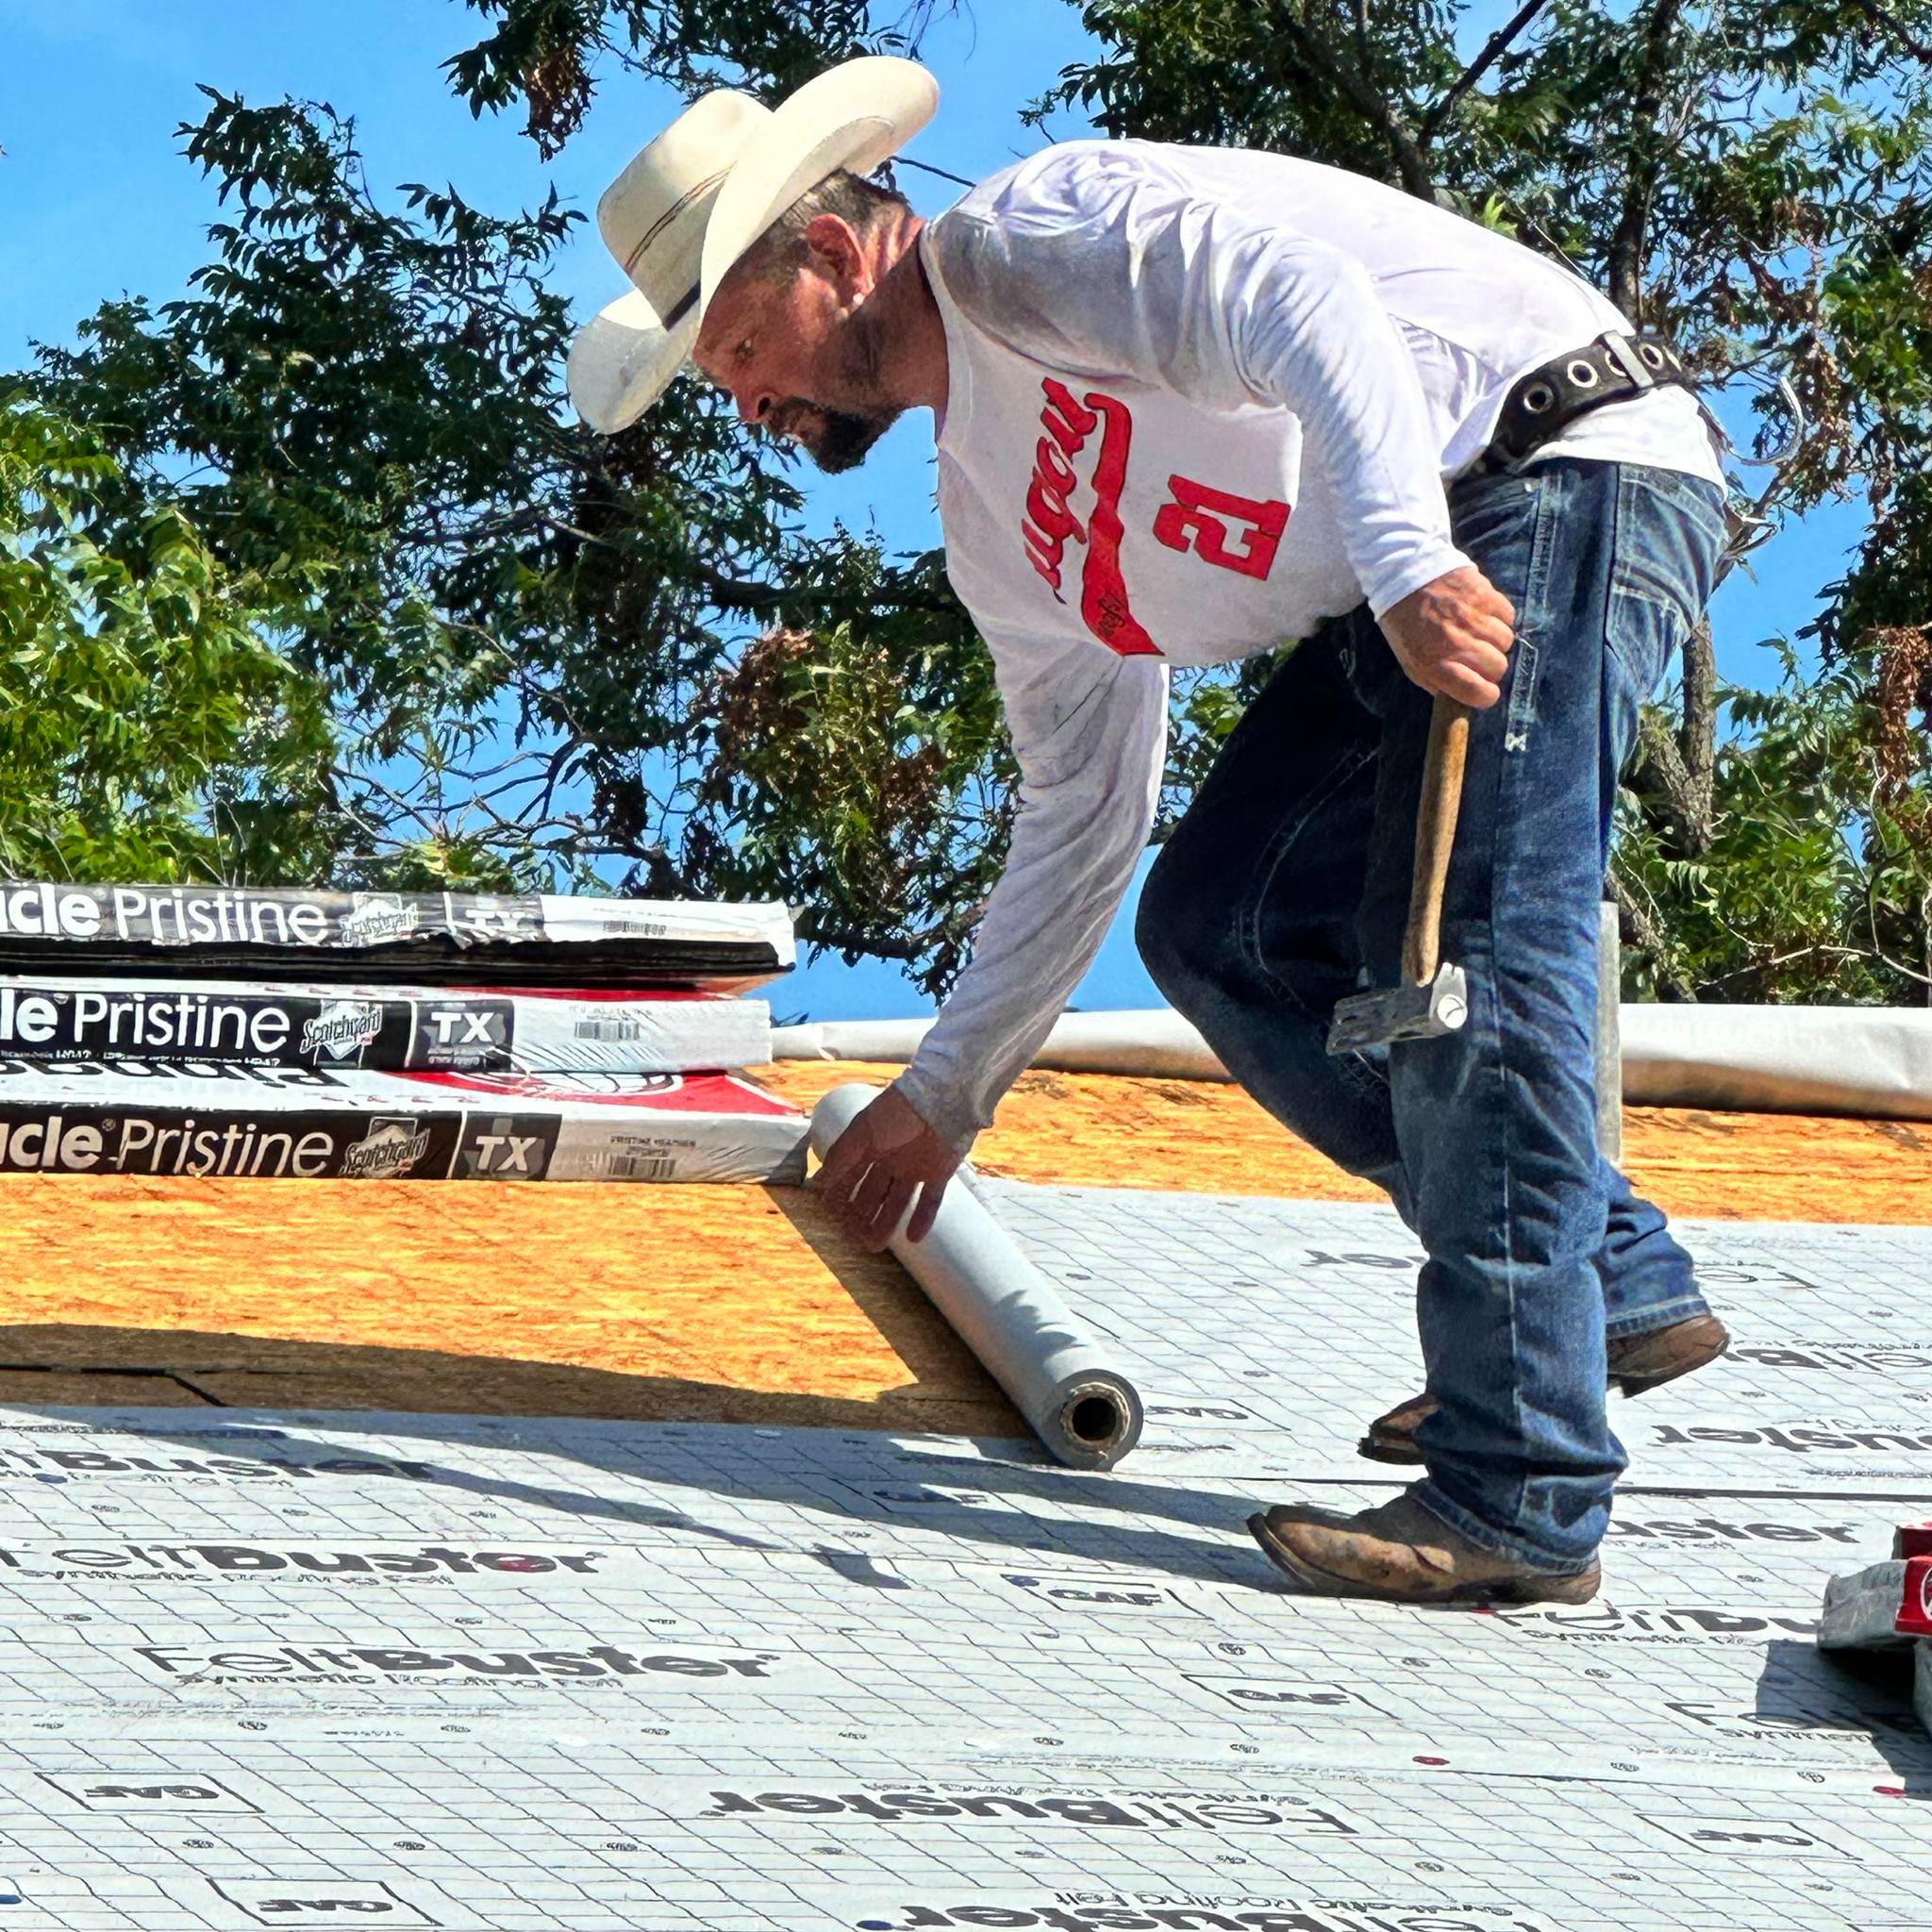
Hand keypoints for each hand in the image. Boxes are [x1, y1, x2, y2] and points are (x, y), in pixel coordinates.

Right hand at [814, 1086, 962, 1252]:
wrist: (942, 1100)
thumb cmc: (897, 1112)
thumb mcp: (862, 1133)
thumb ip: (840, 1158)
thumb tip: (818, 1184)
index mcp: (870, 1145)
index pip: (850, 1177)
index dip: (841, 1198)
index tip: (835, 1219)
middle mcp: (890, 1158)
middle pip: (873, 1193)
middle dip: (862, 1216)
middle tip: (855, 1239)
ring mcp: (915, 1166)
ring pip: (897, 1200)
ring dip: (886, 1223)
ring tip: (875, 1245)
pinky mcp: (939, 1172)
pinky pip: (930, 1200)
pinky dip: (923, 1218)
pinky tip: (913, 1238)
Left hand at [1378, 566, 1516, 707]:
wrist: (1403, 574)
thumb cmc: (1406, 623)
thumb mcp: (1410, 660)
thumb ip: (1436, 681)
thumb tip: (1463, 696)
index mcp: (1433, 663)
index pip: (1477, 692)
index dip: (1486, 695)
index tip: (1486, 691)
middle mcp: (1455, 642)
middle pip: (1498, 667)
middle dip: (1492, 667)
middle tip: (1479, 658)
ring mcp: (1472, 617)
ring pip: (1506, 641)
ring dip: (1496, 641)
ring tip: (1479, 633)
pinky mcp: (1484, 594)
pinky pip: (1508, 616)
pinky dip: (1500, 618)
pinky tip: (1483, 615)